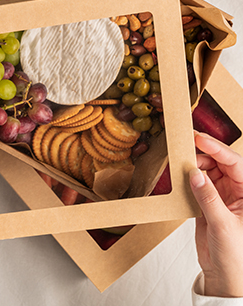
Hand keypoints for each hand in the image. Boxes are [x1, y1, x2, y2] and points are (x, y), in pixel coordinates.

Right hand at [190, 132, 242, 296]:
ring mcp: (222, 198)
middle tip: (184, 149)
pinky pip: (197, 186)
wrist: (225, 277)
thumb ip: (208, 198)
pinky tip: (178, 177)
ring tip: (179, 163)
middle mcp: (238, 193)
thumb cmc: (236, 256)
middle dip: (203, 155)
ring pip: (207, 172)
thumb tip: (195, 174)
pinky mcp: (208, 205)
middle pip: (220, 164)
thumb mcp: (222, 225)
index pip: (235, 164)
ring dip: (194, 167)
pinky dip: (187, 180)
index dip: (218, 149)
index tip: (200, 139)